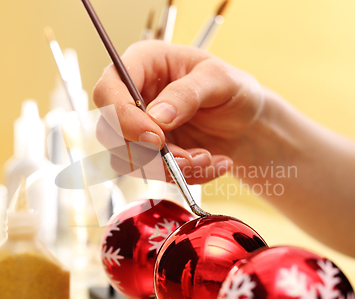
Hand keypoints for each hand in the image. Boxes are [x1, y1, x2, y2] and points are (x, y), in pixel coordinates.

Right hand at [93, 41, 264, 183]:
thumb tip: (156, 116)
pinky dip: (182, 177)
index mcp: (143, 64)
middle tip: (187, 157)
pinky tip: (211, 162)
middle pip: (108, 132)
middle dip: (148, 154)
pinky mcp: (149, 155)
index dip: (123, 119)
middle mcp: (133, 97)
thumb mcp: (220, 80)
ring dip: (167, 169)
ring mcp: (138, 129)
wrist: (246, 123)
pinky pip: (151, 175)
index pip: (107, 92)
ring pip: (127, 161)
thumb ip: (187, 94)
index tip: (155, 139)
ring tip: (206, 157)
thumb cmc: (233, 90)